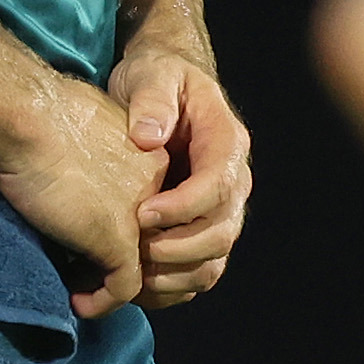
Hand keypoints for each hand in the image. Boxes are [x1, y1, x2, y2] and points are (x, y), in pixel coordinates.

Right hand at [0, 74, 170, 318]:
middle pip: (158, 241)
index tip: (95, 242)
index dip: (132, 232)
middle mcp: (160, 189)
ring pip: (147, 272)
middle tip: (93, 276)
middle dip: (131, 266)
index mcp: (154, 158)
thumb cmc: (43, 116)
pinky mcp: (119, 241)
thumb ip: (99, 160)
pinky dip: (101, 303)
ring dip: (116, 289)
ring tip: (84, 291)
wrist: (30, 119)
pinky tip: (78, 302)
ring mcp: (143, 218)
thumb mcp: (86, 133)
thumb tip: (80, 182)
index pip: (158, 210)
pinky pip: (123, 289)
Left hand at [110, 37, 253, 306]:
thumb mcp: (152, 74)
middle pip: (221, 232)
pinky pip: (197, 274)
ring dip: (174, 276)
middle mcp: (233, 182)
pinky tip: (134, 287)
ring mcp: (220, 212)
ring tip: (131, 276)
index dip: (184, 207)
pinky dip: (170, 289)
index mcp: (226, 142)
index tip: (142, 214)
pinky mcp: (201, 232)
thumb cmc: (156, 78)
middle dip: (178, 249)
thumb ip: (153, 100)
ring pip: (213, 261)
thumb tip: (148, 139)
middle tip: (133, 250)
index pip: (219, 185)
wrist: (158, 91)